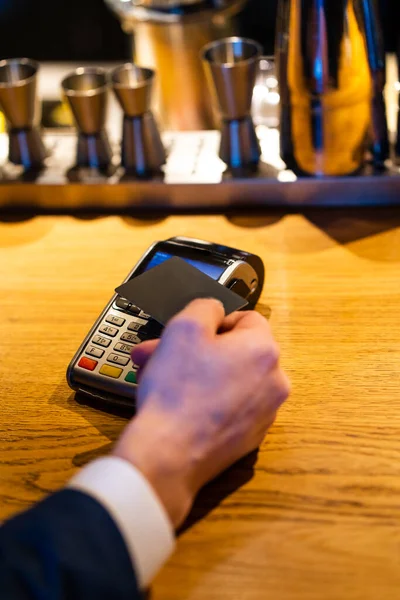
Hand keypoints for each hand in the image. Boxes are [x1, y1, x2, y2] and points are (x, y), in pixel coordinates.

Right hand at [113, 299, 289, 527]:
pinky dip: (209, 401)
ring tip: (165, 378)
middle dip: (199, 349)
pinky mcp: (250, 437)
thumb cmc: (178, 390)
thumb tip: (215, 310)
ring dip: (200, 373)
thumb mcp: (185, 327)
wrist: (170, 453)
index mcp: (264, 351)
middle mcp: (274, 382)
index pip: (247, 318)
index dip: (216, 321)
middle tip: (165, 353)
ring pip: (231, 379)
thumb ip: (206, 307)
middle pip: (236, 351)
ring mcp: (264, 413)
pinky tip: (181, 404)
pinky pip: (231, 406)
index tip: (193, 333)